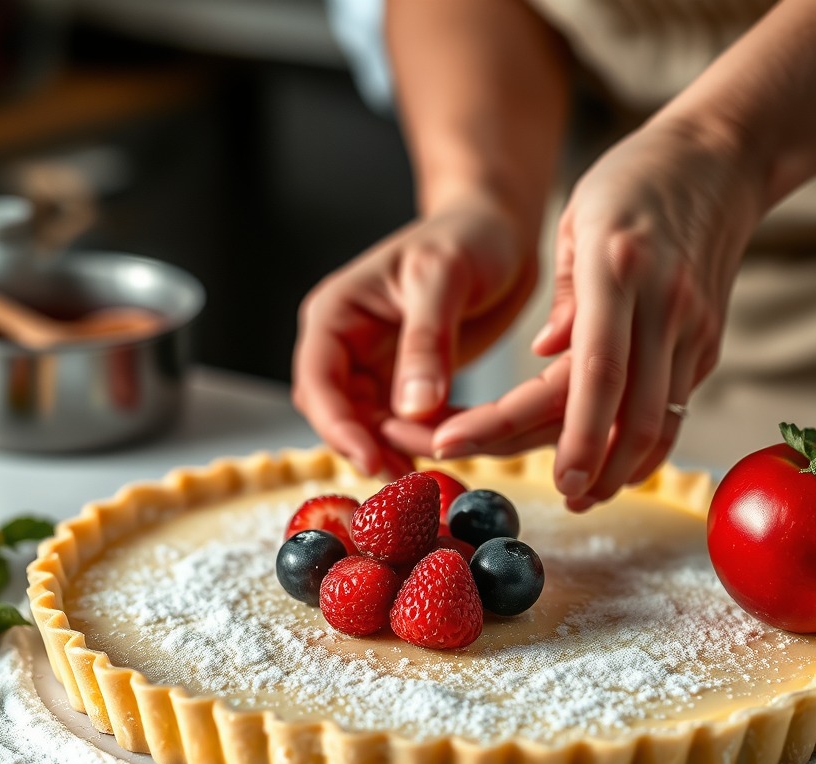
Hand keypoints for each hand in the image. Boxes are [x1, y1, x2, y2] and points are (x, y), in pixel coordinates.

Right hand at [292, 195, 536, 476]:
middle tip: (409, 480)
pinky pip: (404, 426)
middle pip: (339, 414)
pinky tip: (449, 454)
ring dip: (398, 452)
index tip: (370, 460)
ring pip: (371, 428)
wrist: (498, 231)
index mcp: (336, 314)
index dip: (337, 427)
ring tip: (431, 474)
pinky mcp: (404, 384)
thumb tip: (413, 412)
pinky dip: (423, 444)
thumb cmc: (467, 236)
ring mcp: (373, 369)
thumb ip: (426, 343)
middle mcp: (345, 346)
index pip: (317, 382)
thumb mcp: (443, 278)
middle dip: (370, 447)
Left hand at [432, 116, 763, 507]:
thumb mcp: (578, 220)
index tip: (552, 476)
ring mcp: (693, 327)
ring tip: (584, 495)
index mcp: (618, 271)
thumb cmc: (632, 183)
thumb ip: (563, 296)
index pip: (597, 371)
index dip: (576, 433)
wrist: (720, 158)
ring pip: (661, 420)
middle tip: (560, 497)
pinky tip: (617, 465)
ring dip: (622, 469)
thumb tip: (547, 353)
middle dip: (594, 467)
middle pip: (630, 412)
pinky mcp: (708, 341)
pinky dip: (647, 444)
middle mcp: (663, 305)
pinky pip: (675, 406)